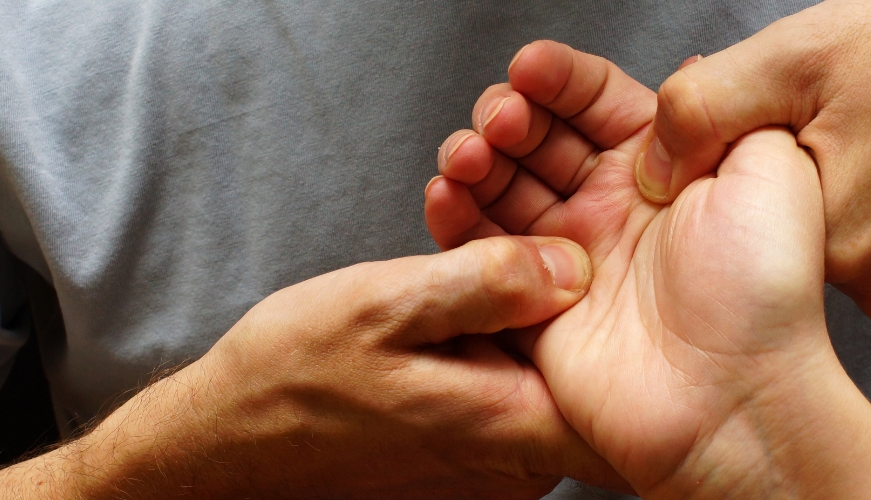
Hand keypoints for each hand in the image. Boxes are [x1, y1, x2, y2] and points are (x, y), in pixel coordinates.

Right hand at [0, 236, 626, 498]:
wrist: (228, 444)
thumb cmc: (291, 378)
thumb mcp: (380, 305)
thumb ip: (482, 284)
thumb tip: (570, 263)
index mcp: (511, 424)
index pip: (627, 400)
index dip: (641, 325)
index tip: (618, 259)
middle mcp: (519, 461)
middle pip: (596, 370)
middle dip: (577, 293)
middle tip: (539, 229)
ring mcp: (500, 467)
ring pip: (555, 373)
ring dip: (534, 312)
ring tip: (484, 255)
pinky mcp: (477, 458)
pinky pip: (517, 387)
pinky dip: (502, 339)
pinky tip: (460, 298)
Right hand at [426, 41, 870, 497]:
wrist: (733, 396)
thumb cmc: (762, 289)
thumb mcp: (772, 164)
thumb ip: (722, 105)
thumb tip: (692, 72)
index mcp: (668, 171)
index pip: (598, 103)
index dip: (560, 80)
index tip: (530, 67)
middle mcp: (618, 211)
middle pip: (542, 141)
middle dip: (509, 115)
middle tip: (501, 116)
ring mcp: (574, 258)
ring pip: (505, 189)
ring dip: (476, 159)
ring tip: (469, 154)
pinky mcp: (537, 307)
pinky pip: (483, 253)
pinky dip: (456, 218)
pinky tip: (448, 194)